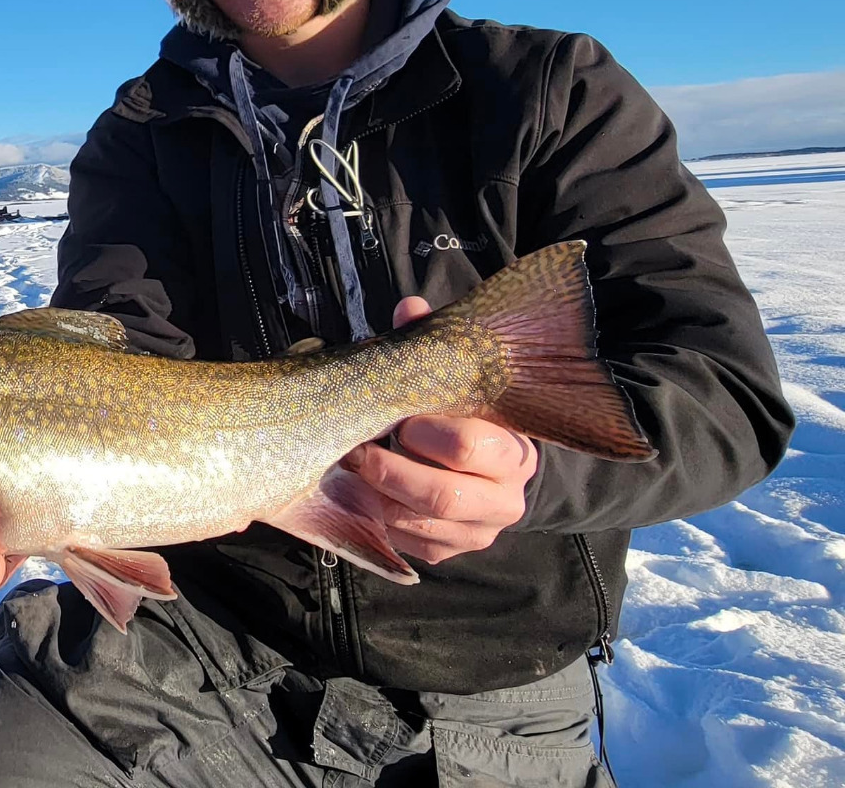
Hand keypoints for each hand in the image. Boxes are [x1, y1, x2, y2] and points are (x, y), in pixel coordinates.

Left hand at [342, 297, 538, 563]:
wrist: (486, 469)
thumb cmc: (462, 414)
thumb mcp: (453, 381)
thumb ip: (430, 346)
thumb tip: (410, 309)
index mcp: (513, 451)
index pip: (467, 445)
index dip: (422, 431)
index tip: (397, 417)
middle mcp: (506, 500)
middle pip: (441, 496)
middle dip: (389, 471)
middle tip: (358, 450)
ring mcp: (478, 533)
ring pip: (417, 525)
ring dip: (374, 497)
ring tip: (350, 468)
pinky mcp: (448, 554)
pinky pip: (406, 545)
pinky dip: (374, 519)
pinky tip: (358, 492)